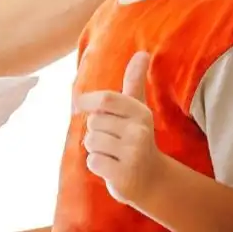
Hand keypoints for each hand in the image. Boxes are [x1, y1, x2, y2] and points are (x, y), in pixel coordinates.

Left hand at [74, 51, 162, 206]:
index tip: (80, 105)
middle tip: (114, 141)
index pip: (106, 99)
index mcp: (140, 113)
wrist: (152, 180)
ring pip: (90, 141)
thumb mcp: (138, 109)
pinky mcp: (124, 174)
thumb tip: (142, 53)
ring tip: (114, 154)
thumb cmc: (136, 138)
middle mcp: (140, 131)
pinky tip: (113, 167)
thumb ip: (135, 81)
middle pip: (93, 122)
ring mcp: (133, 154)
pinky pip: (92, 161)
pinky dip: (97, 165)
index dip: (88, 100)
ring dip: (96, 149)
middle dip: (96, 131)